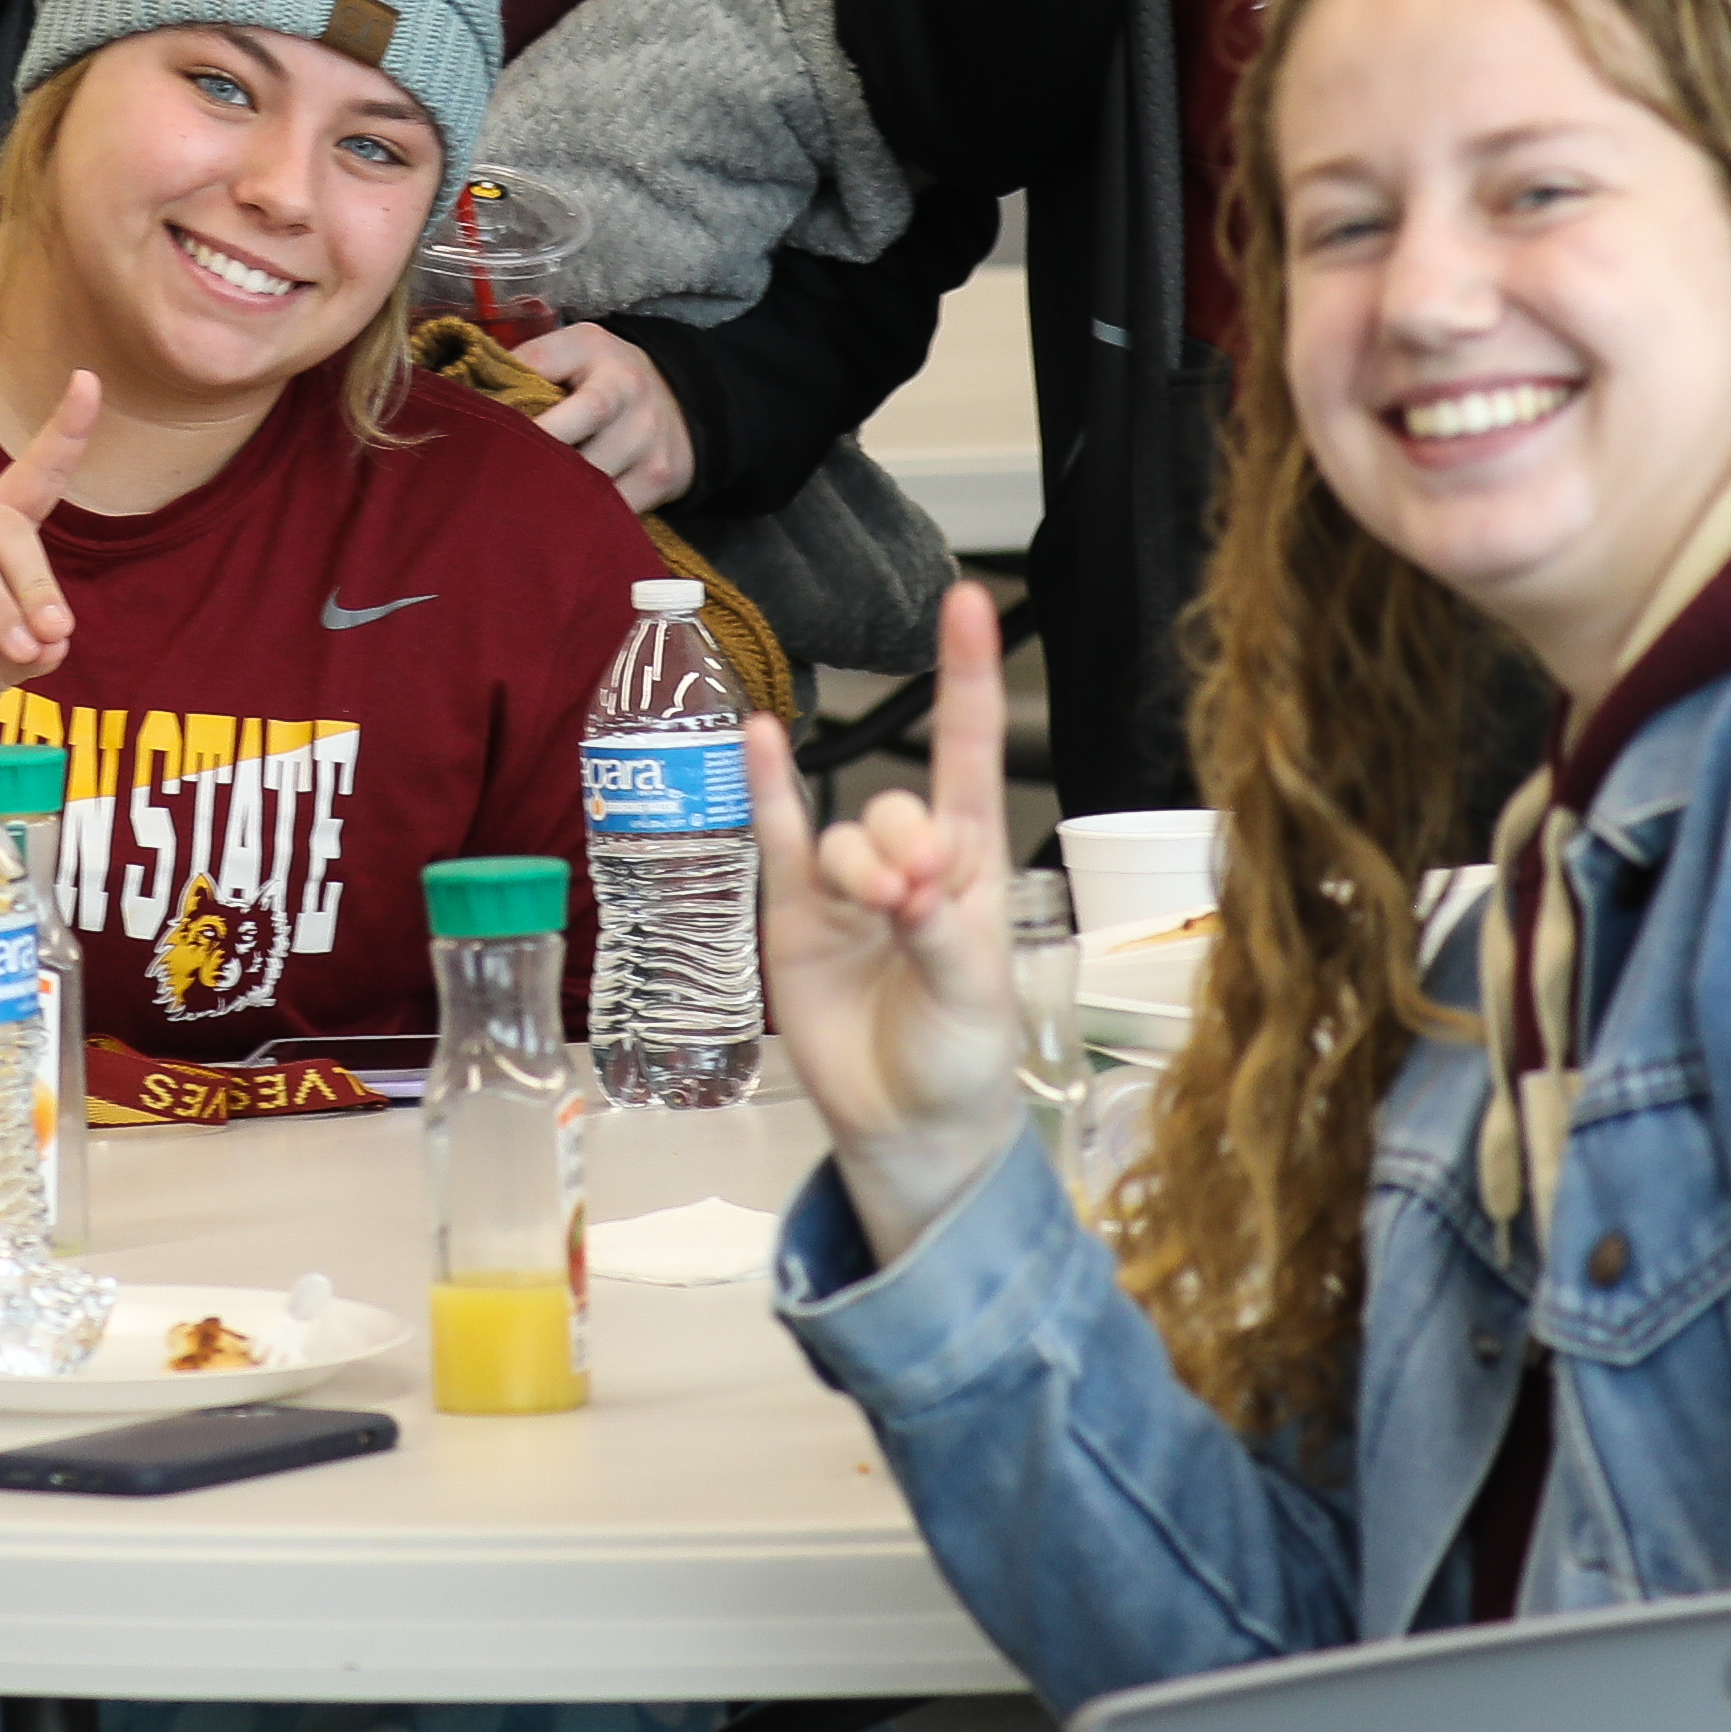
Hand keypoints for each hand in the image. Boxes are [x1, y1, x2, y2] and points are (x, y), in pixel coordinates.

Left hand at [504, 323, 696, 510]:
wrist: (681, 399)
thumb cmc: (606, 374)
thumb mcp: (575, 349)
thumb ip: (531, 362)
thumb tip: (477, 394)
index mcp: (602, 363)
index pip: (554, 380)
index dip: (521, 417)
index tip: (485, 436)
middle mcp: (630, 401)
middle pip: (572, 449)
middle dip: (532, 467)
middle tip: (491, 484)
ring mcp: (648, 444)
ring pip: (589, 487)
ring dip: (551, 498)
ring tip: (515, 505)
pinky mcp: (658, 480)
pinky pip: (611, 510)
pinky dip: (581, 517)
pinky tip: (555, 518)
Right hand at [748, 580, 1030, 1247]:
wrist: (908, 1128)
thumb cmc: (963, 1058)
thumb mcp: (975, 998)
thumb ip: (942, 934)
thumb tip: (911, 886)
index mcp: (974, 867)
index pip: (969, 756)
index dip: (968, 679)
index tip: (970, 603)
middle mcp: (912, 862)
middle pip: (898, 804)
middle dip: (902, 841)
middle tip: (914, 903)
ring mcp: (849, 887)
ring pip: (842, 835)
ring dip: (860, 864)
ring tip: (879, 914)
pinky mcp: (795, 917)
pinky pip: (777, 842)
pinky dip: (765, 790)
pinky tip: (756, 740)